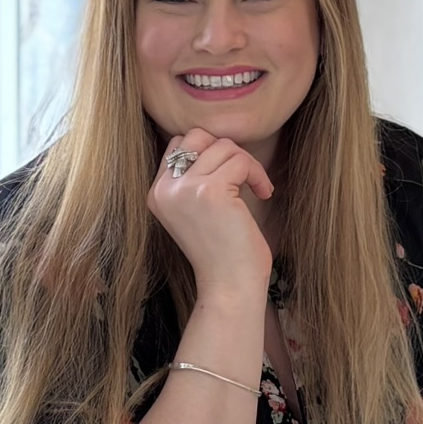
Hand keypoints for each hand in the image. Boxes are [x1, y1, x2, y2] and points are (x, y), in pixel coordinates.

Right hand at [148, 130, 273, 298]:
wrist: (229, 287)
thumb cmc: (222, 253)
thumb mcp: (197, 210)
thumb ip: (195, 178)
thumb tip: (218, 142)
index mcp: (157, 193)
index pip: (178, 144)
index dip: (209, 152)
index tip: (230, 176)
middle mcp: (164, 189)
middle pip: (197, 136)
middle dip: (227, 150)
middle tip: (243, 177)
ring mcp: (185, 189)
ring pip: (223, 145)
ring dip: (247, 163)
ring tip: (257, 188)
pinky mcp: (211, 192)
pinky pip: (241, 161)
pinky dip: (258, 174)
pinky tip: (264, 193)